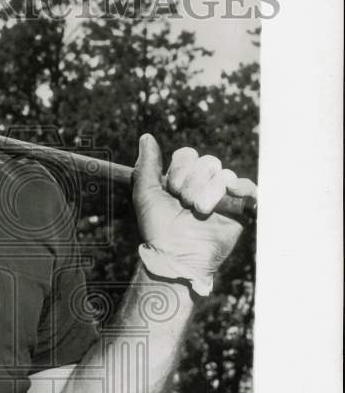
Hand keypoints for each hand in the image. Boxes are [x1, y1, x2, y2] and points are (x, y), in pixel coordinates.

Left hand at [133, 134, 256, 294]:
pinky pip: (247, 186)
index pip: (187, 155)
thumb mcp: (145, 195)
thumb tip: (146, 137)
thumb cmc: (158, 229)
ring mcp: (222, 196)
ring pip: (223, 174)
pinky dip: (241, 188)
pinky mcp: (239, 209)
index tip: (171, 190)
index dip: (179, 171)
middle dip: (192, 184)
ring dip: (207, 193)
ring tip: (199, 212)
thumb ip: (146, 165)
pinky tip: (231, 194)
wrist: (177, 255)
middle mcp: (202, 185)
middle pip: (207, 161)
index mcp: (182, 180)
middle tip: (185, 205)